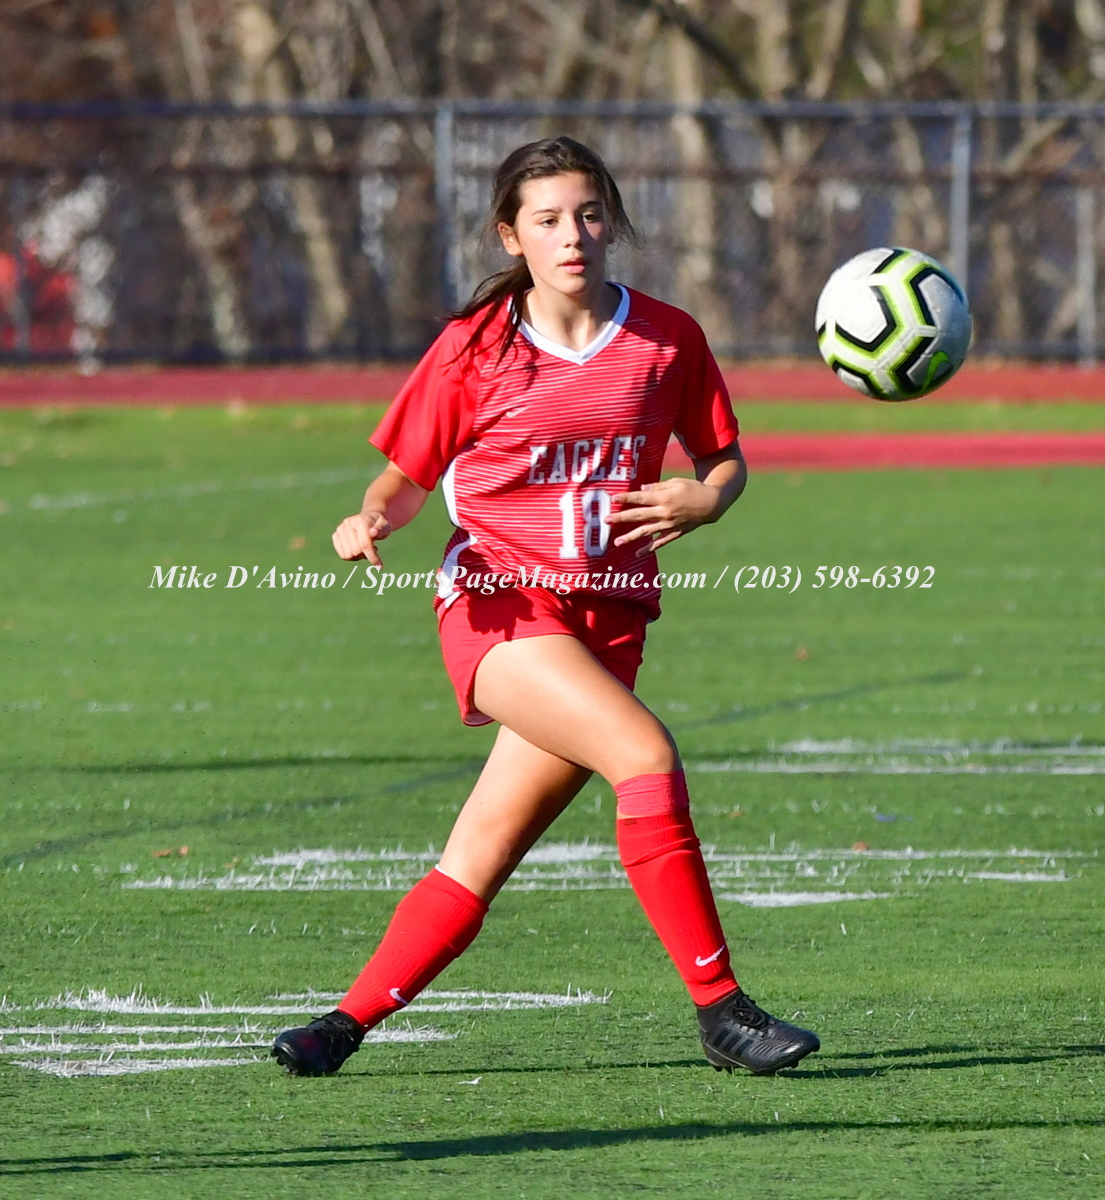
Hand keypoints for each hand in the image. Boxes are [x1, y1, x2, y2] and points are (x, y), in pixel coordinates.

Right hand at [332, 510, 390, 564]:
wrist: (370, 519)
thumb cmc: (380, 525)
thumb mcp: (386, 526)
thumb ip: (381, 530)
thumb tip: (373, 533)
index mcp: (360, 520)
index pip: (364, 544)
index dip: (372, 557)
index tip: (379, 566)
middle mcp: (348, 523)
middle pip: (355, 551)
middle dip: (366, 555)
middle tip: (374, 550)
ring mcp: (340, 529)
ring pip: (347, 555)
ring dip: (358, 557)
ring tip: (366, 549)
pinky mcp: (336, 536)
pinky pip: (342, 555)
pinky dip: (352, 557)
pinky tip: (358, 549)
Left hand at [605, 478, 722, 557]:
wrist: (712, 503)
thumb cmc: (693, 488)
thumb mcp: (676, 482)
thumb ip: (658, 486)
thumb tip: (641, 489)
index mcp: (664, 497)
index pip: (641, 497)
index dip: (626, 498)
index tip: (613, 498)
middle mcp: (665, 512)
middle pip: (639, 515)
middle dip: (621, 518)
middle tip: (606, 520)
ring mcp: (669, 524)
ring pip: (646, 531)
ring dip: (631, 537)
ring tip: (617, 542)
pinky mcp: (675, 533)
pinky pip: (660, 542)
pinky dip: (649, 548)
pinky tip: (638, 553)